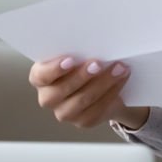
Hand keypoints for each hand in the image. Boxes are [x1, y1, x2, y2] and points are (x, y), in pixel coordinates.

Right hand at [29, 56, 148, 129]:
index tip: (70, 60)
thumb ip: (77, 50)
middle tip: (98, 64)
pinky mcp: (83, 121)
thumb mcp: (77, 53)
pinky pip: (97, 110)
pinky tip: (121, 79)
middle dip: (81, 76)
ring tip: (119, 68)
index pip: (40, 76)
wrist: (100, 83)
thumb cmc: (83, 62)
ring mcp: (64, 112)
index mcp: (40, 77)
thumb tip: (93, 40)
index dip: (53, 69)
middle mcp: (48, 97)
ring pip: (81, 101)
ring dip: (103, 83)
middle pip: (60, 92)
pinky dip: (111, 92)